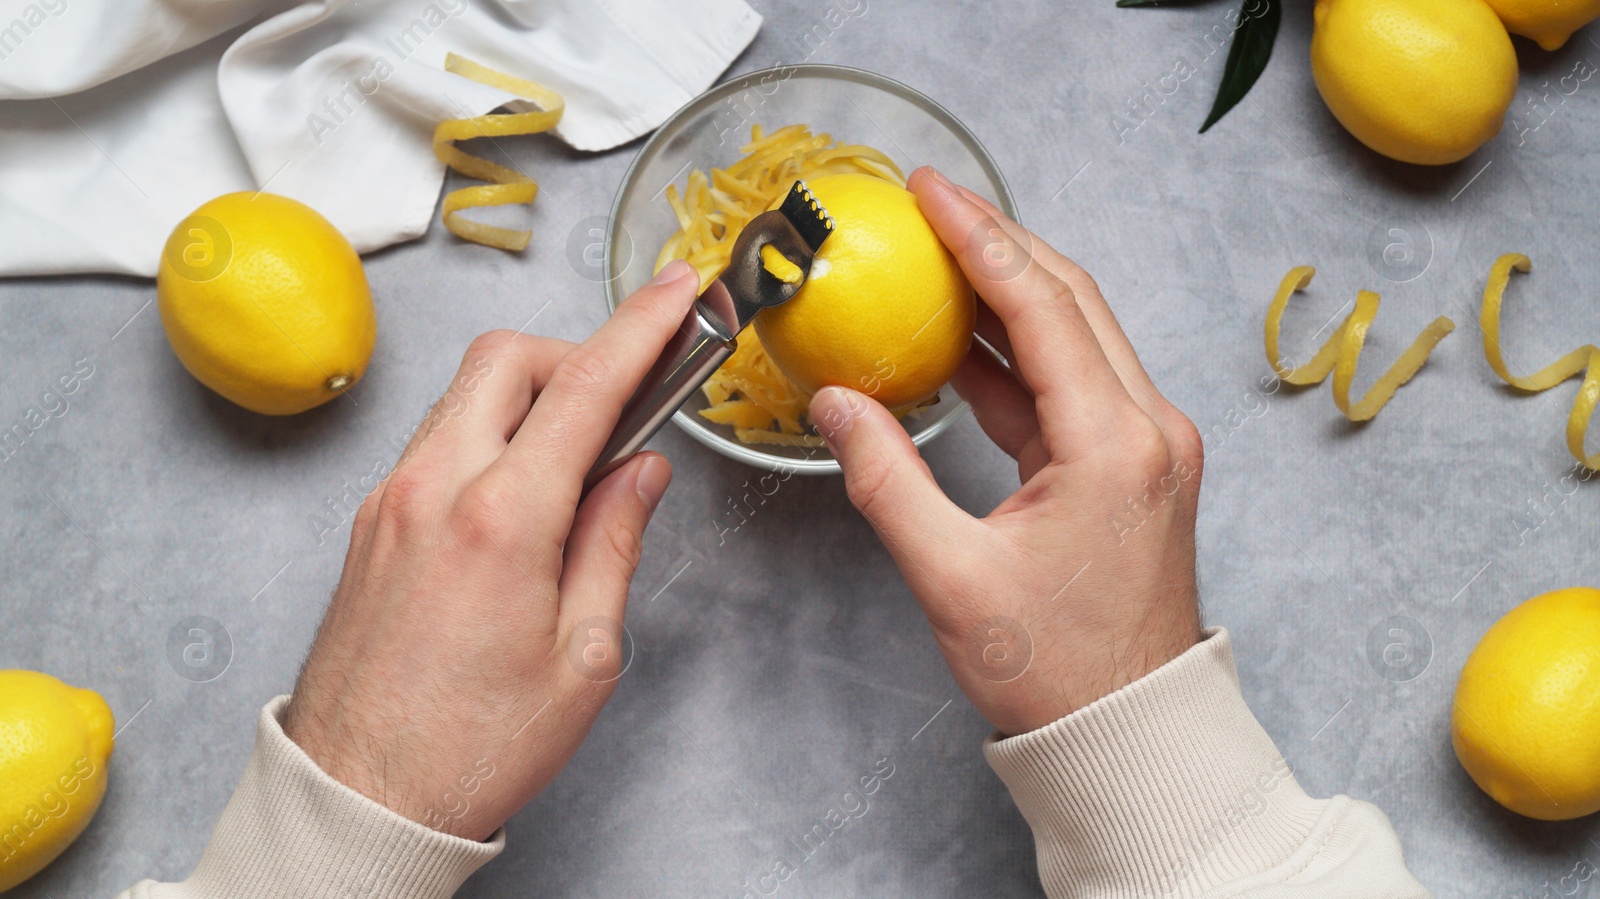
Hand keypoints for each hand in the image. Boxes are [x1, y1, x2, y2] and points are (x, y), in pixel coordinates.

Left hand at [282, 260, 700, 839]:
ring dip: (530, 394)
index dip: (642, 326)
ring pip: (467, 393)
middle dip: (577, 351)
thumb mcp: (583, 656)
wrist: (359, 797)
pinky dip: (491, 434)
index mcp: (501, 520)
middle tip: (628, 392)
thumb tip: (639, 470)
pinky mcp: (370, 522)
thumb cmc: (472, 748)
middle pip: (507, 356)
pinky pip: (438, 439)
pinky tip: (524, 490)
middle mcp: (434, 489)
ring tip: (580, 457)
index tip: (678, 290)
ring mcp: (391, 500)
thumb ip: (614, 542)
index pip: (585, 386)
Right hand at [808, 168, 1203, 736]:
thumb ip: (887, 480)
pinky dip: (1019, 357)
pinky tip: (963, 346)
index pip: (1042, 307)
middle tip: (933, 205)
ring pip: (1078, 336)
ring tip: (939, 260)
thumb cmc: (1055, 672)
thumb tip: (837, 404)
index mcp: (1114, 446)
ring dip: (1010, 295)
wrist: (1129, 733)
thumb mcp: (952, 579)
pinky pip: (1074, 386)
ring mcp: (1149, 447)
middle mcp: (1148, 431)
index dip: (979, 238)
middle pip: (1071, 300)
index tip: (931, 190)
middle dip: (999, 243)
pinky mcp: (1135, 467)